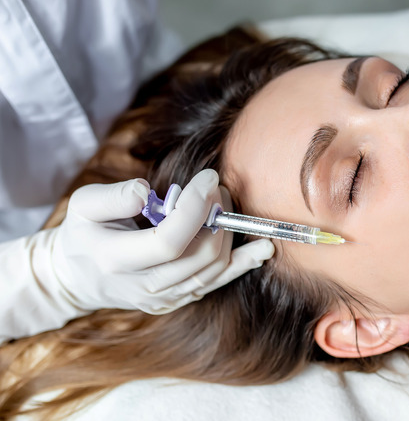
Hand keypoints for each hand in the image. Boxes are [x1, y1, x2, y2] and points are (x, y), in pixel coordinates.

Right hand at [46, 169, 273, 313]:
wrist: (76, 277)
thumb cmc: (83, 233)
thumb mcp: (83, 205)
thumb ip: (112, 197)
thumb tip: (145, 191)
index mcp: (116, 260)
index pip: (169, 240)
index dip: (196, 208)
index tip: (209, 177)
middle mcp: (143, 286)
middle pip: (199, 256)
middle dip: (216, 215)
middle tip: (216, 187)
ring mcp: (163, 298)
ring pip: (213, 270)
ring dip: (229, 233)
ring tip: (224, 204)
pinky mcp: (177, 300)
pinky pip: (216, 283)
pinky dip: (241, 264)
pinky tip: (262, 249)